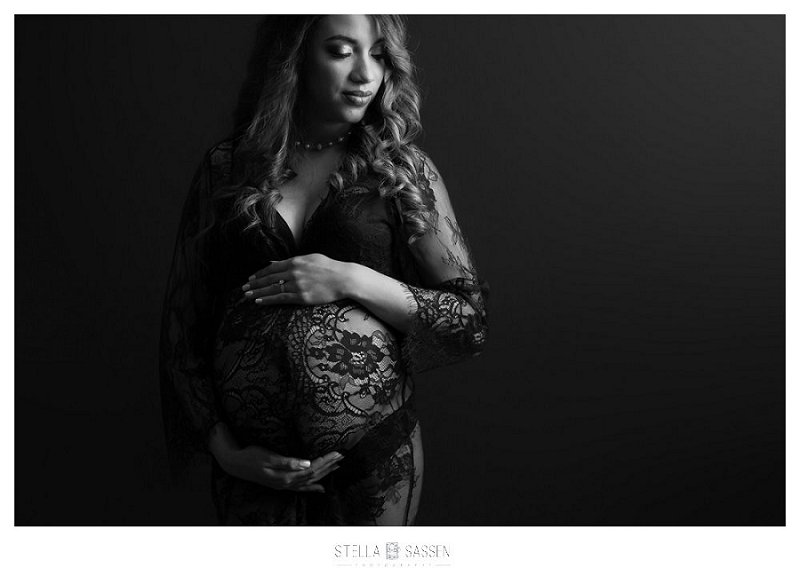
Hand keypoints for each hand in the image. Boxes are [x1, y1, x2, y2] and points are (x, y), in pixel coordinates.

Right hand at [219, 445, 344, 493]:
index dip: (325, 461)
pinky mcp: (281, 484)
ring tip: (337, 467)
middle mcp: (287, 483)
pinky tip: (321, 488)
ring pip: (310, 481)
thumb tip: (307, 463)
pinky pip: (301, 487)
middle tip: (342, 456)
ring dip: (324, 474)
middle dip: (329, 466)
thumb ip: (288, 462)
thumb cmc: (251, 457)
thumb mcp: (268, 457)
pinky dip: (313, 488)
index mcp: (286, 476)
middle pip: (314, 475)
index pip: (312, 468)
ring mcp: (284, 485)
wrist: (235, 464)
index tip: (337, 452)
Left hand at [242, 254, 351, 305]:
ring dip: (258, 292)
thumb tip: (276, 262)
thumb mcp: (310, 259)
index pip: (272, 267)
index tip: (251, 277)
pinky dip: (268, 299)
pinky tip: (259, 301)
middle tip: (244, 287)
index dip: (259, 273)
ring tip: (247, 295)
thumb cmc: (330, 267)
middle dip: (254, 283)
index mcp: (296, 261)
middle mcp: (294, 272)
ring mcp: (297, 285)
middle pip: (269, 278)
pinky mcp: (302, 297)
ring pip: (272, 288)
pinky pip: (281, 298)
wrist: (344, 278)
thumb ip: (292, 261)